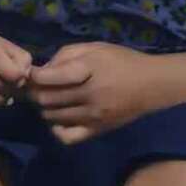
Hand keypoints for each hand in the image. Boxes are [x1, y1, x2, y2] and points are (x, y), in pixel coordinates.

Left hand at [25, 43, 173, 143]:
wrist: (153, 84)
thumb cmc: (123, 61)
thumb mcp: (95, 48)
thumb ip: (66, 54)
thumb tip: (42, 70)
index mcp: (88, 70)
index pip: (47, 77)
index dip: (33, 75)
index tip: (33, 72)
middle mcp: (89, 94)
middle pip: (44, 99)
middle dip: (34, 92)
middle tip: (38, 86)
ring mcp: (93, 115)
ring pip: (51, 117)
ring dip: (44, 108)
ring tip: (51, 99)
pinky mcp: (97, 130)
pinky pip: (66, 137)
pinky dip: (56, 129)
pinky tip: (60, 119)